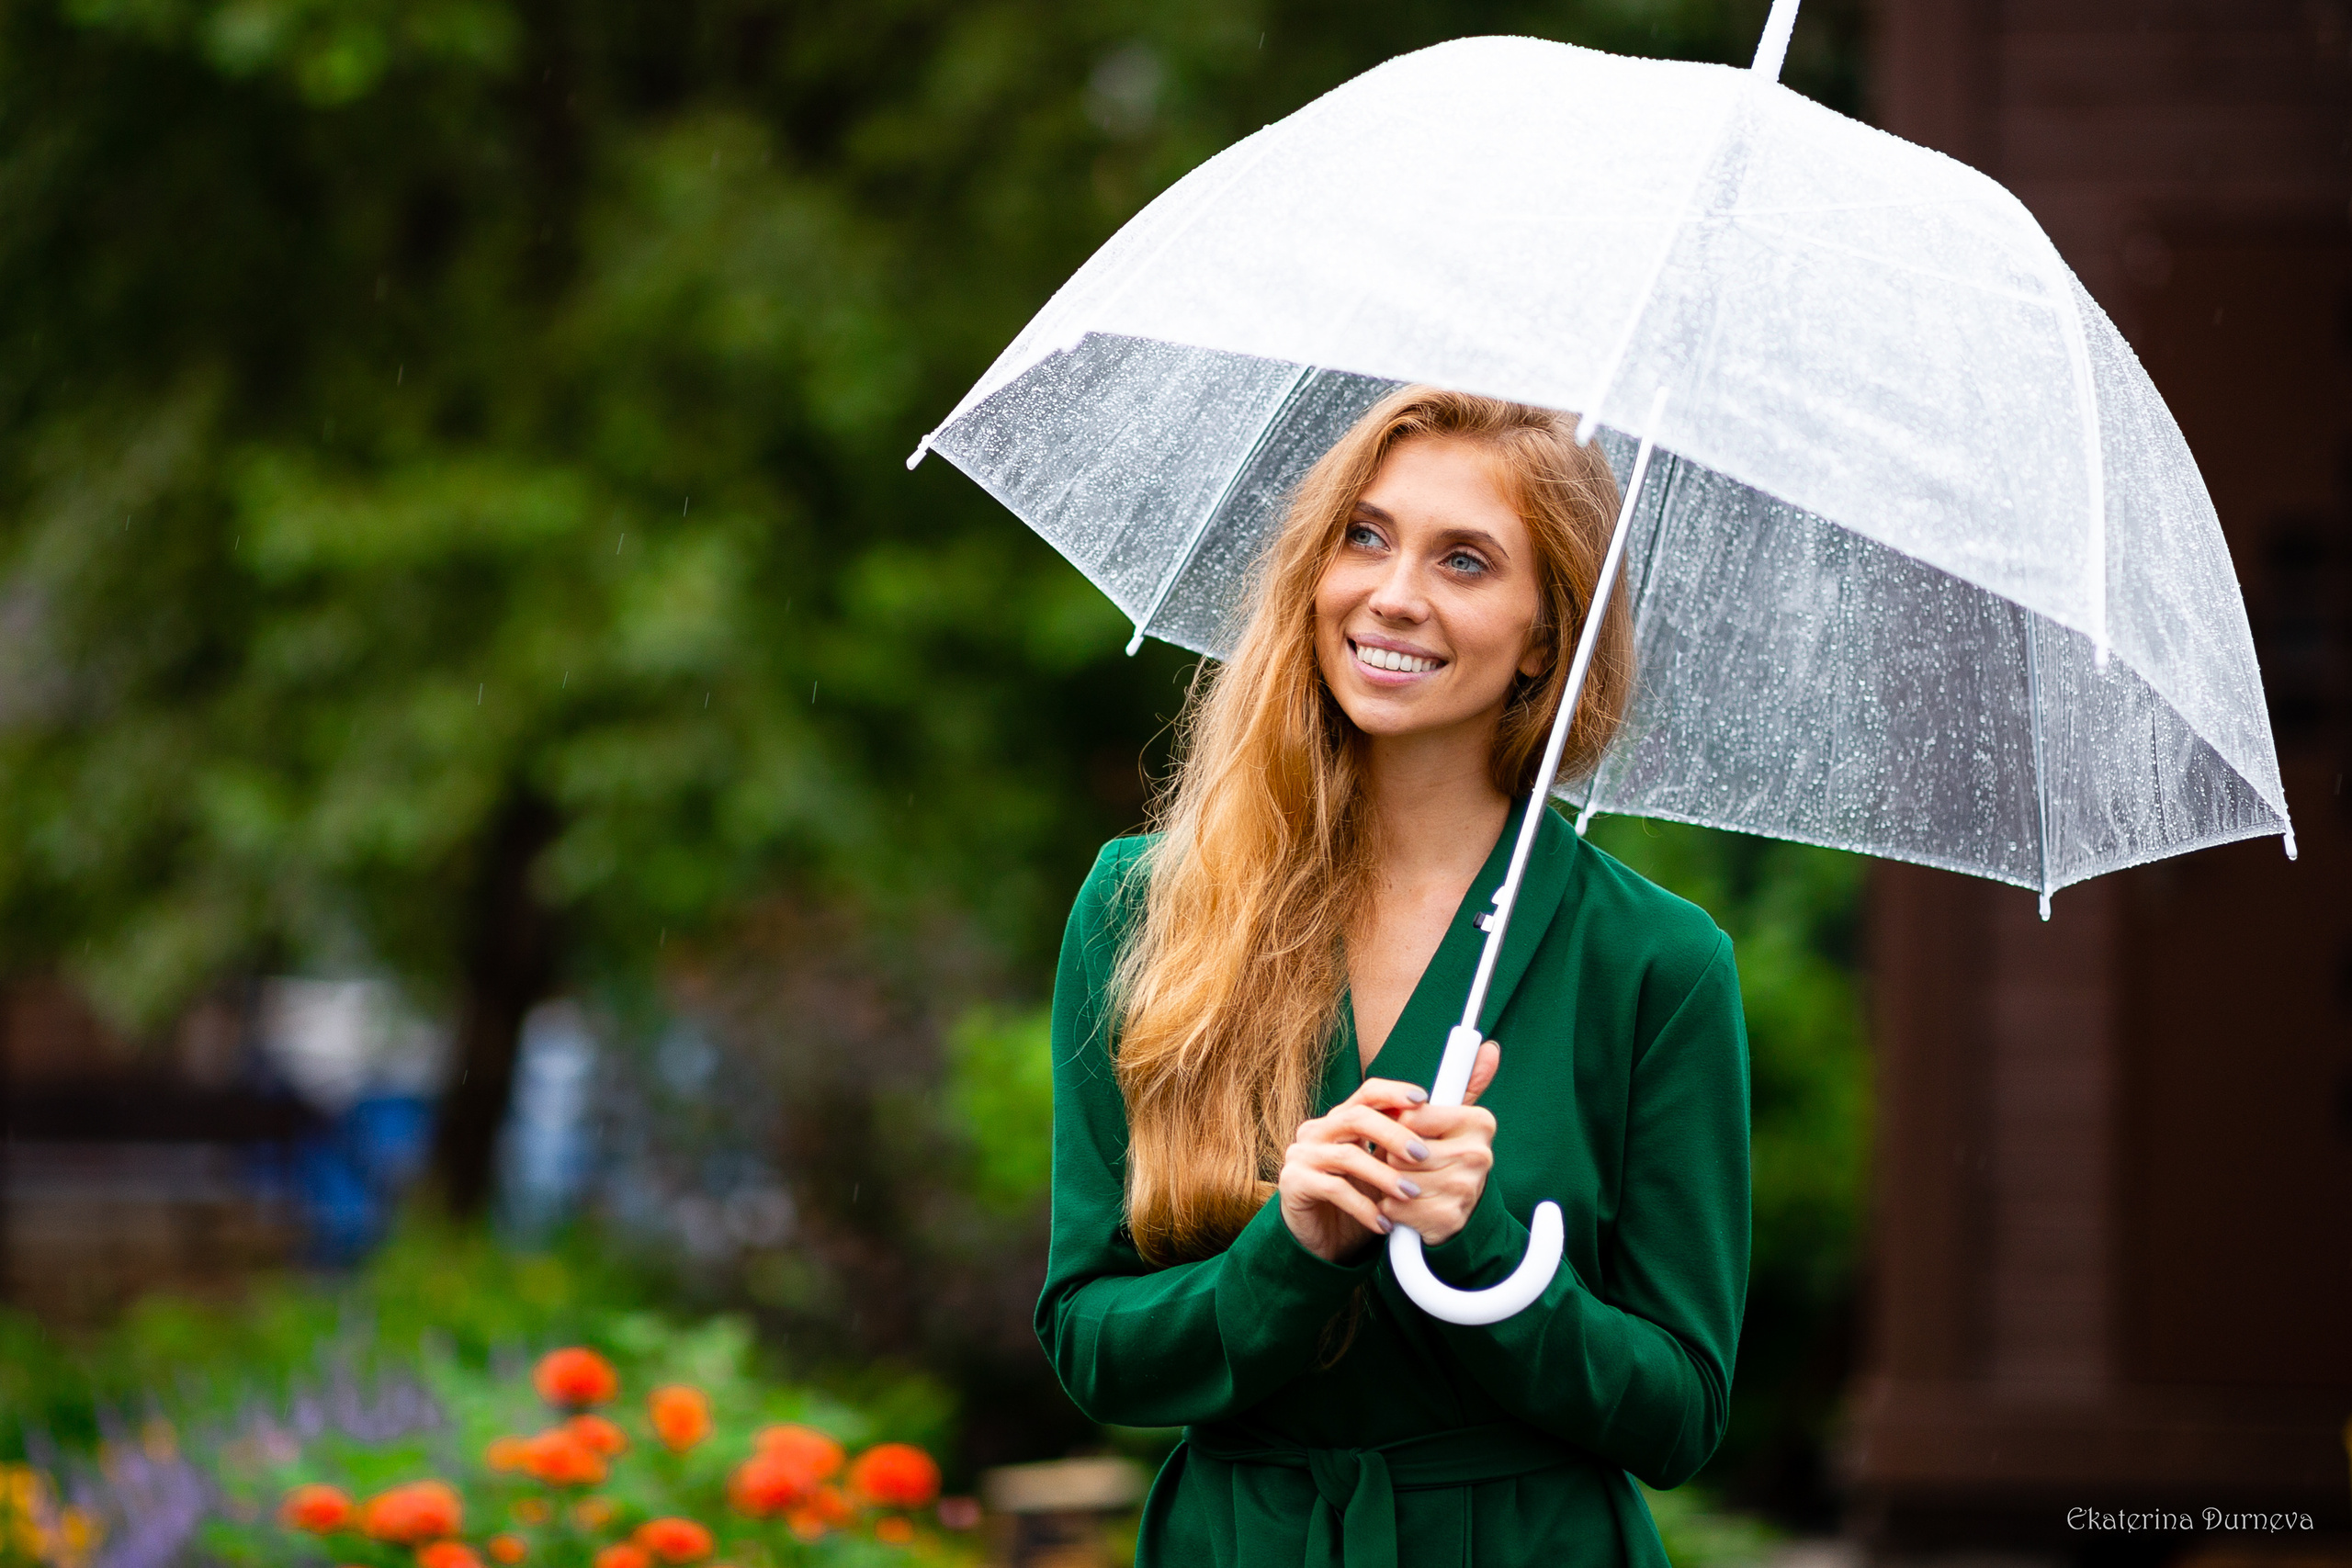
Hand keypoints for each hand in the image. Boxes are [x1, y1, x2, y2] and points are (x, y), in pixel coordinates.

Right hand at [1277, 1077, 1433, 1262]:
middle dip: (1393, 1134)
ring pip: (1347, 1156)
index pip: (1366, 1094)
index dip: (1394, 1093)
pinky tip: (1385, 1222)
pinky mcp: (1294, 1183)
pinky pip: (1334, 1189)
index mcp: (1339, 1121)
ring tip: (1410, 1193)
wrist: (1322, 1242)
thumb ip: (1404, 1147)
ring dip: (1384, 1175)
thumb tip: (1448, 1117)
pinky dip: (1364, 1206)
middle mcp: (1316, 1131)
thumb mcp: (1384, 1170)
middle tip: (1422, 1155)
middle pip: (1356, 1118)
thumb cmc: (1358, 1201)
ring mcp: (1301, 1156)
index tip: (1423, 1100)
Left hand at [1377, 1038, 1499, 1246]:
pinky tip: (1406, 1205)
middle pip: (1402, 1151)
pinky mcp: (1449, 1220)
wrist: (1460, 1210)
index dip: (1399, 1125)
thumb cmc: (1447, 1155)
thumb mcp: (1455, 1117)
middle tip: (1406, 1160)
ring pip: (1399, 1180)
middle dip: (1392, 1157)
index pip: (1412, 1117)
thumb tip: (1490, 1048)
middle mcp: (1479, 1156)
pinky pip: (1398, 1209)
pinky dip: (1393, 1209)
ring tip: (1406, 1183)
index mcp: (1480, 1123)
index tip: (1408, 1130)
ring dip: (1391, 1183)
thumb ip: (1466, 1080)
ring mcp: (1465, 1190)